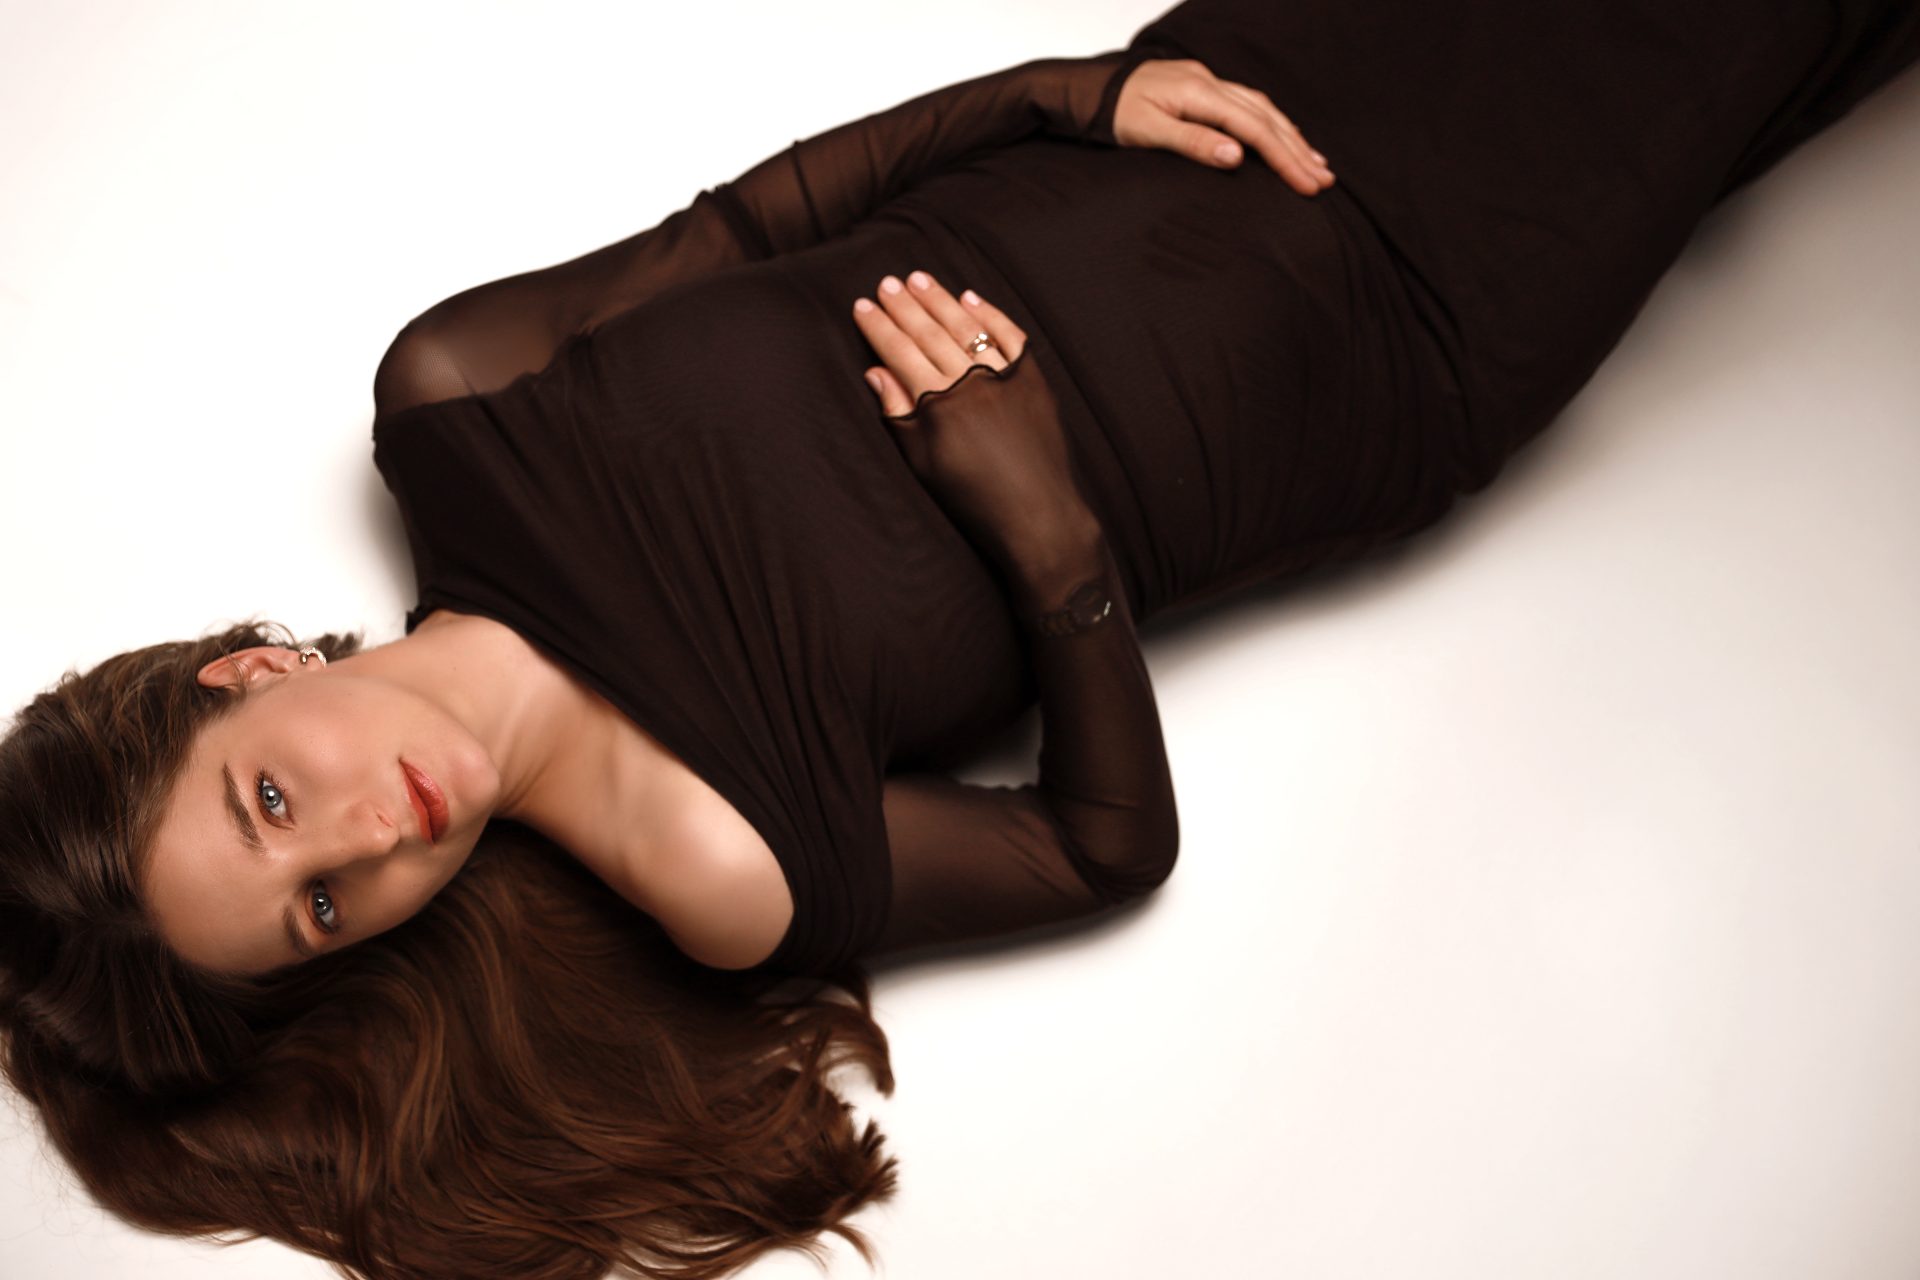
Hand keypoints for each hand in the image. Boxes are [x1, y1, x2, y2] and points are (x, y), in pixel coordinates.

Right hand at [852, 270, 1095, 565]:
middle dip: (905, 306)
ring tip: (920, 279)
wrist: (1037, 515)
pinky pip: (1009, 335)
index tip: (863, 305)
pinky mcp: (1033, 378)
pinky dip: (989, 314)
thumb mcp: (923, 463)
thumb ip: (899, 413)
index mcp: (938, 403)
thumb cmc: (972, 497)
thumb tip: (876, 372)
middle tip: (887, 282)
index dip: (879, 327)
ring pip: (965, 327)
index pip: (900, 353)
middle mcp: (970, 382)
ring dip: (941, 301)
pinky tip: (970, 298)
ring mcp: (1005, 376)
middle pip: (930, 333)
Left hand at [1115, 59, 1334, 194]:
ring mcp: (1209, 82)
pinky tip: (1283, 138)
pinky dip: (1271, 124)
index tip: (1305, 183)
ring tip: (1315, 163)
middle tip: (1323, 181)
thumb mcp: (1147, 132)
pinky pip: (1249, 105)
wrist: (1090, 87)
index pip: (1252, 128)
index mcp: (1199, 93)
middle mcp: (1210, 82)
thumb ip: (1192, 142)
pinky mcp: (1204, 88)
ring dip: (1291, 136)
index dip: (1282, 157)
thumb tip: (1236, 156)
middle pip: (1266, 117)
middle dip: (1297, 150)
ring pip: (1262, 108)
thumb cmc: (1113, 112)